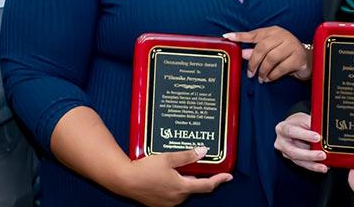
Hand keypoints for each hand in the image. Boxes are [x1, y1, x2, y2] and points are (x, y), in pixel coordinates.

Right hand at [114, 147, 232, 206]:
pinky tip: (166, 176)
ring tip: (176, 167)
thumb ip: (187, 156)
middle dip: (195, 177)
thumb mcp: (168, 158)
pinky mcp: (159, 204)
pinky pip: (173, 194)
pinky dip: (174, 185)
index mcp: (182, 188)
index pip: (206, 186)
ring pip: (182, 191)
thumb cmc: (145, 169)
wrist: (124, 180)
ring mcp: (167, 203)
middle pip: (193, 187)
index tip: (228, 176)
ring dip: (183, 180)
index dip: (219, 180)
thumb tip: (203, 151)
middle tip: (193, 163)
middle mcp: (177, 199)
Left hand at [224, 27, 311, 81]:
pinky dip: (273, 75)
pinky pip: (281, 68)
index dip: (240, 36)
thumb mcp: (270, 51)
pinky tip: (269, 78)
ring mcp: (292, 45)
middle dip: (253, 62)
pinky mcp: (298, 57)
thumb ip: (256, 51)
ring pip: (271, 58)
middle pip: (262, 47)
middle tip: (250, 73)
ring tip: (261, 78)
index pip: (254, 34)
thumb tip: (242, 53)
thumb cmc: (285, 54)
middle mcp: (283, 35)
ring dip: (263, 71)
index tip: (227, 36)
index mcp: (273, 32)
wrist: (307, 60)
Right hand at [273, 112, 326, 172]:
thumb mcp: (304, 118)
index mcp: (282, 128)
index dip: (304, 135)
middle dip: (309, 155)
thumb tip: (323, 130)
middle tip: (322, 155)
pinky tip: (323, 167)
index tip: (318, 137)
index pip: (291, 131)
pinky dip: (314, 166)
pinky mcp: (292, 160)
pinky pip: (303, 165)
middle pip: (293, 151)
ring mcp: (285, 153)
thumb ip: (311, 124)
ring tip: (324, 166)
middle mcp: (281, 142)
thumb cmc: (298, 122)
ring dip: (312, 164)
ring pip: (298, 161)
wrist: (293, 127)